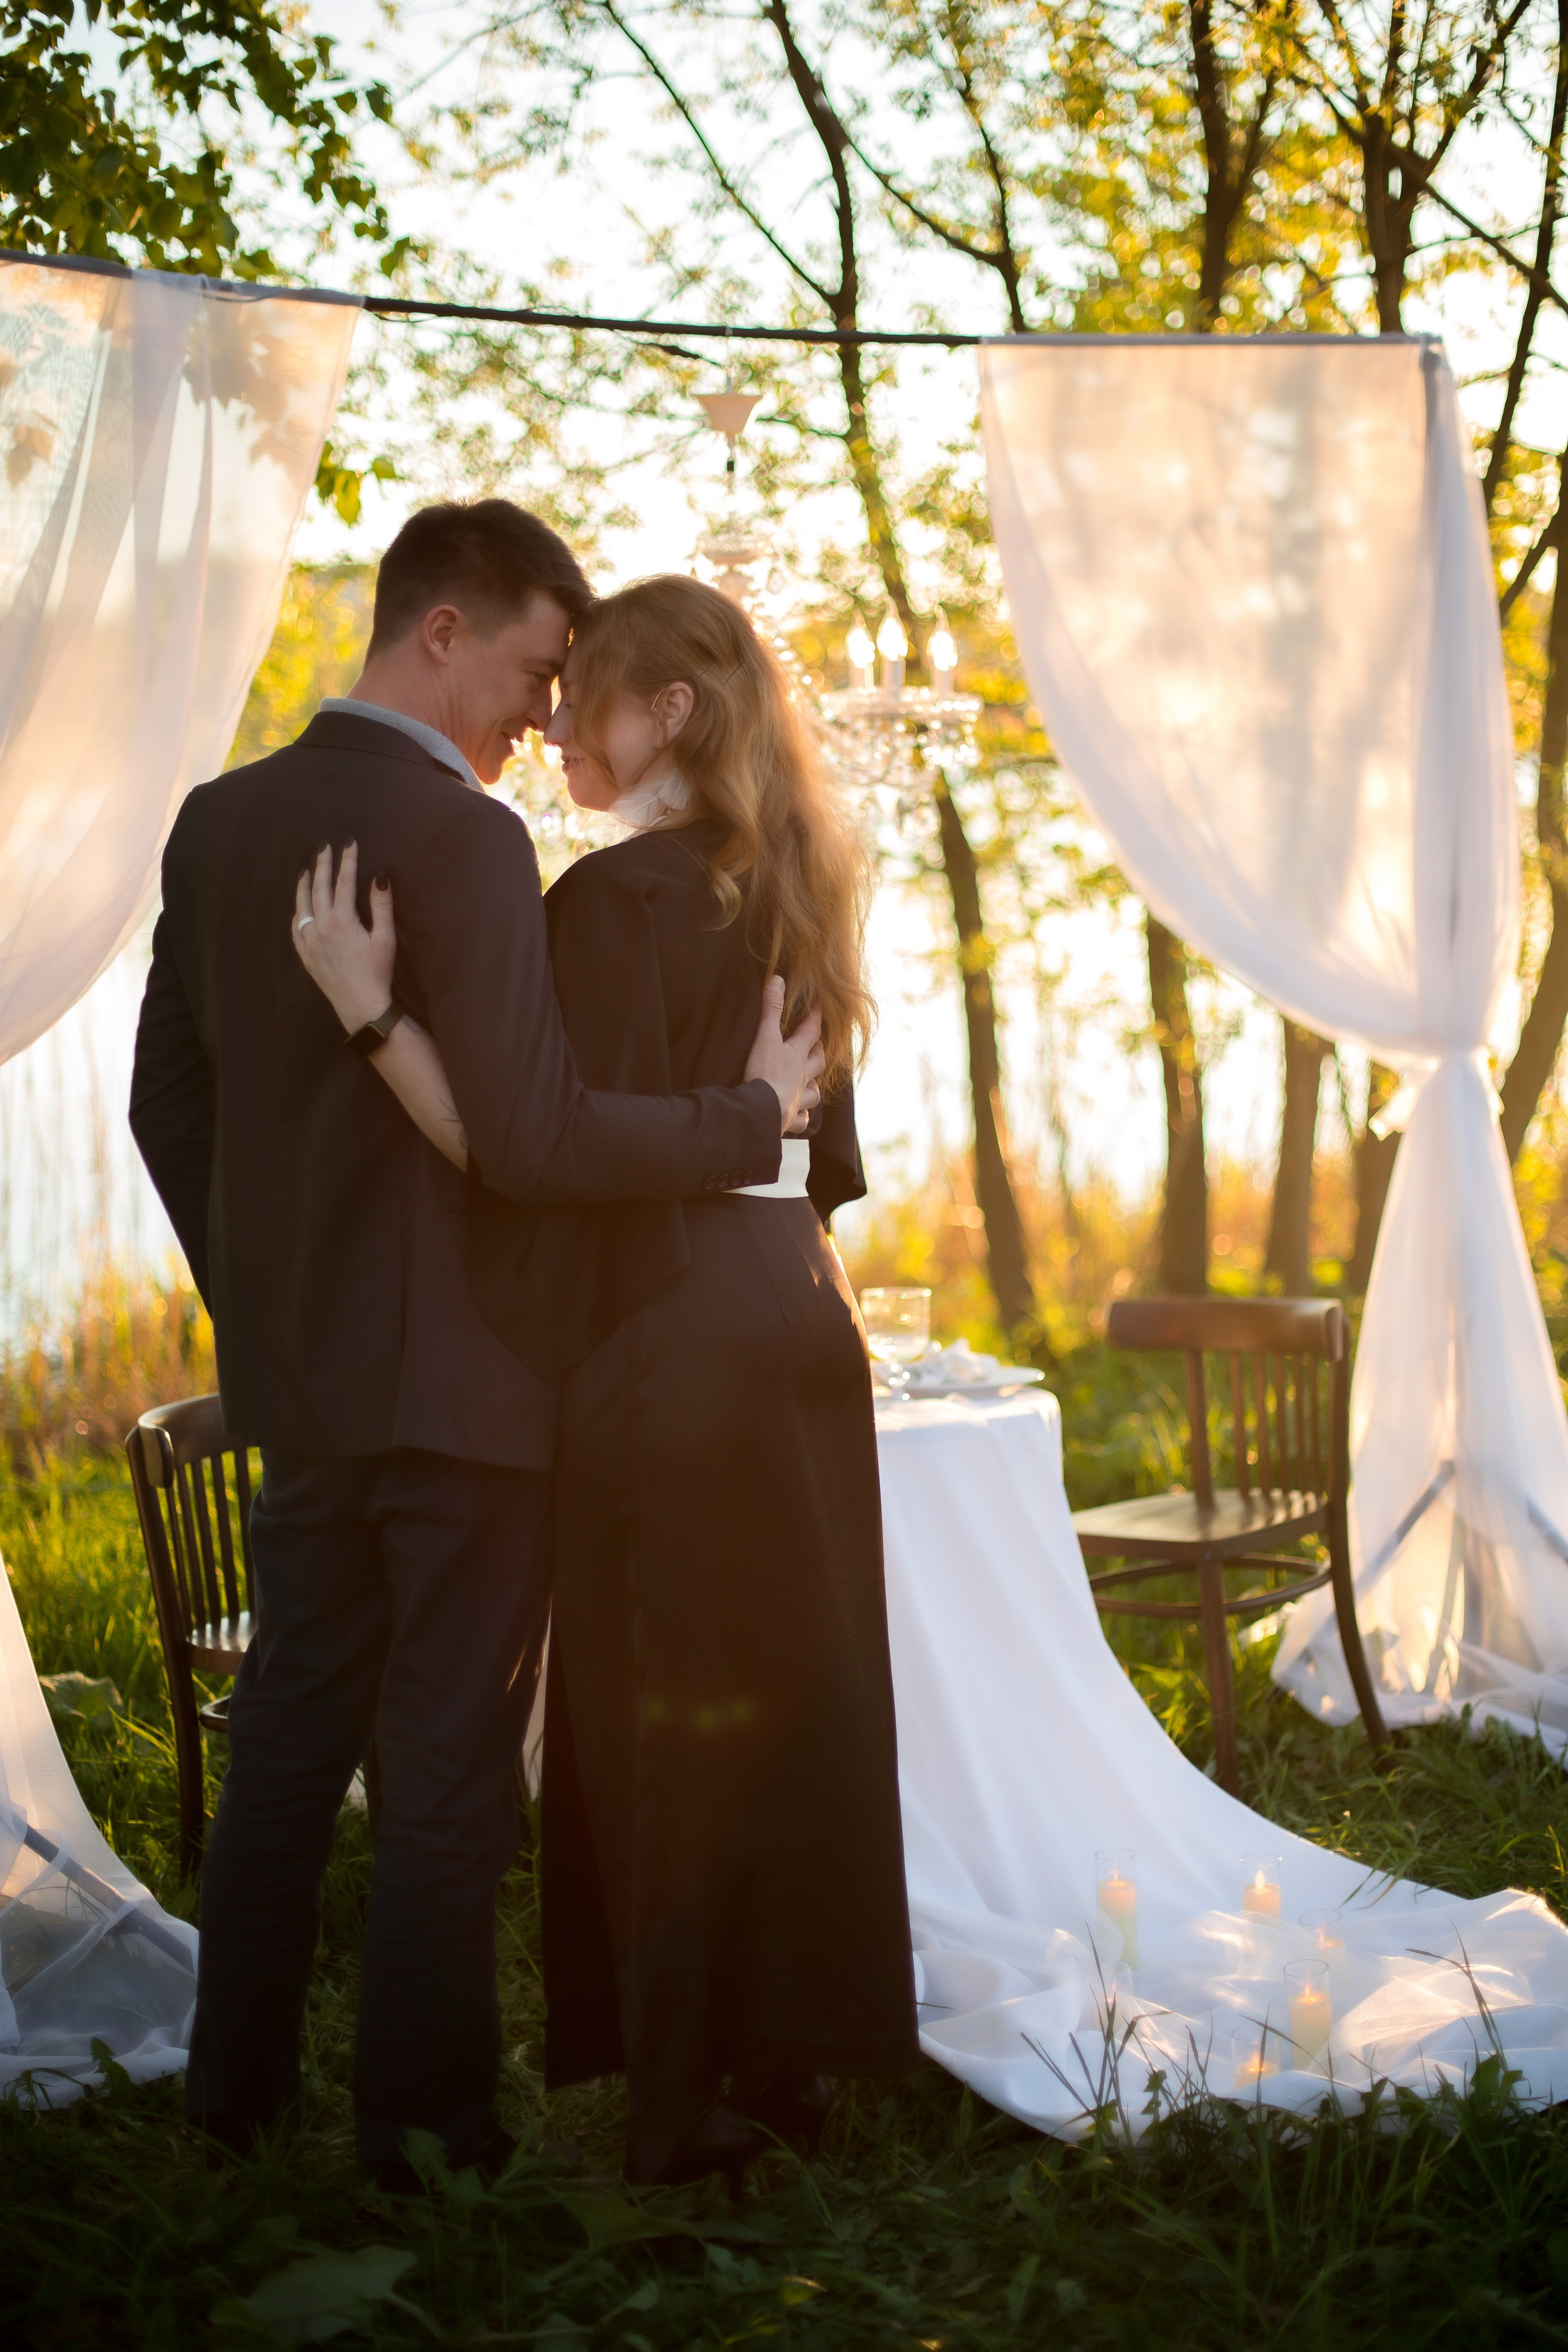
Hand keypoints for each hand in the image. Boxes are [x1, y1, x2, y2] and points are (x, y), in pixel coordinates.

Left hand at [292, 842, 396, 1031]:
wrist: (361, 1006)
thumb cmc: (378, 973)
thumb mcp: (385, 938)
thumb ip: (382, 906)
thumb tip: (380, 877)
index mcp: (342, 920)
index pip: (344, 882)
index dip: (347, 860)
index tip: (349, 843)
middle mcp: (321, 927)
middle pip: (320, 888)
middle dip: (322, 865)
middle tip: (324, 847)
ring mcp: (310, 941)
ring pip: (303, 905)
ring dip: (304, 885)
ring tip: (306, 870)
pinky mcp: (306, 955)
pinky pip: (296, 927)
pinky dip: (297, 911)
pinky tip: (299, 906)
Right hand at [744, 975, 823, 1136]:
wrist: (760, 1111)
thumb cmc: (763, 1074)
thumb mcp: (764, 1037)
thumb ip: (770, 1009)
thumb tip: (777, 979)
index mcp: (796, 1055)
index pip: (811, 1030)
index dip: (816, 1016)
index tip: (822, 1005)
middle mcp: (802, 1077)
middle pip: (818, 1061)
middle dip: (820, 1050)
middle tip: (819, 1043)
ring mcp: (798, 1099)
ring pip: (814, 1093)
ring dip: (815, 1086)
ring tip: (812, 1082)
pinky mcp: (789, 1118)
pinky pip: (801, 1120)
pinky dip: (802, 1117)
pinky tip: (800, 1116)